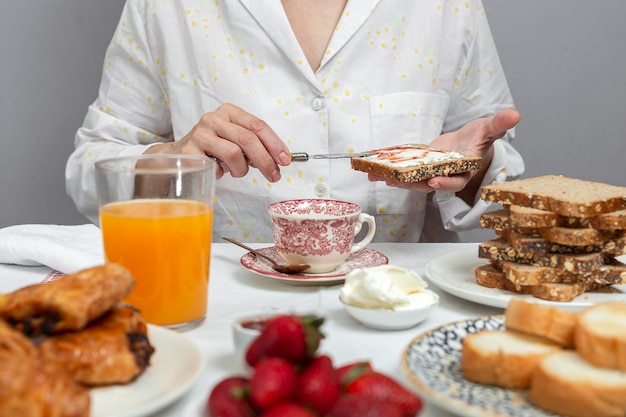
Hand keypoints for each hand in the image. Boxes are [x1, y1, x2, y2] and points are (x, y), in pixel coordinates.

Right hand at [146, 103, 291, 181]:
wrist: (178, 156)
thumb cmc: (212, 149)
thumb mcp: (234, 141)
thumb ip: (255, 146)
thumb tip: (278, 159)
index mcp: (229, 112)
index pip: (258, 125)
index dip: (275, 143)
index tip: (285, 159)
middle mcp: (214, 118)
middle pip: (248, 139)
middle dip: (265, 160)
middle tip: (273, 175)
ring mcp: (200, 132)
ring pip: (234, 152)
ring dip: (242, 169)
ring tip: (238, 172)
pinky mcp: (190, 149)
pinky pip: (217, 165)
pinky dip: (223, 172)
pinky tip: (219, 170)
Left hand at [369, 109, 520, 194]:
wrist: (466, 143)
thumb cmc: (478, 138)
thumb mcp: (488, 129)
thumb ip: (499, 124)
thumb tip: (515, 114)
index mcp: (464, 170)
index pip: (456, 180)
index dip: (445, 182)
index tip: (434, 181)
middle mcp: (445, 176)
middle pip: (428, 183)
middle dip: (411, 184)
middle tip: (396, 181)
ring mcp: (430, 173)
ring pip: (412, 180)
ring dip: (396, 180)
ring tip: (379, 177)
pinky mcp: (418, 168)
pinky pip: (404, 172)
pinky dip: (389, 172)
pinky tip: (373, 172)